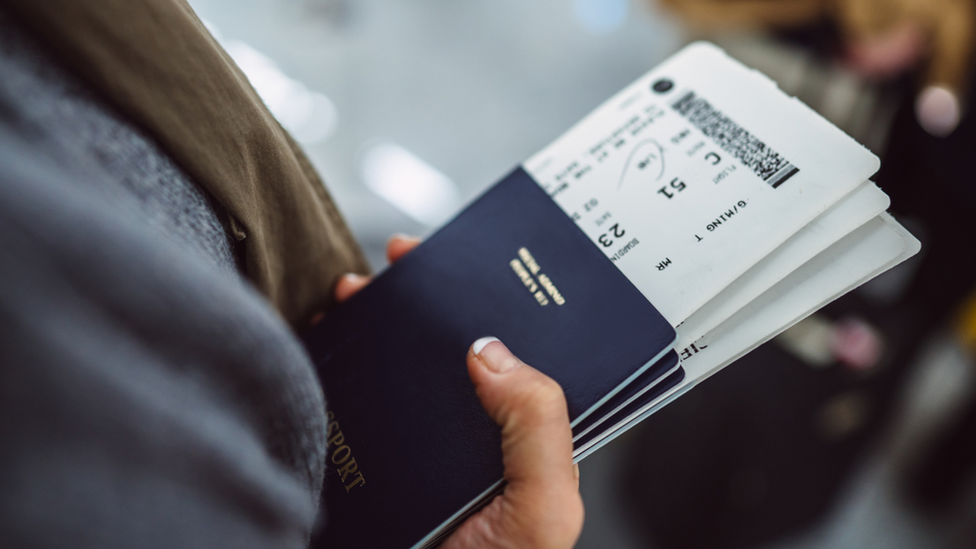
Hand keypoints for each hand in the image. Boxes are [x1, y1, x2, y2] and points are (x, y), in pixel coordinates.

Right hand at [334, 235, 583, 548]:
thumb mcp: (543, 509)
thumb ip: (538, 426)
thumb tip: (491, 350)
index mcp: (521, 440)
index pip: (518, 356)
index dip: (499, 303)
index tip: (472, 261)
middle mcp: (470, 436)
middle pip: (453, 349)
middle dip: (429, 297)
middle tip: (403, 259)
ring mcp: (416, 446)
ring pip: (400, 366)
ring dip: (379, 320)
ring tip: (358, 289)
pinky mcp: (368, 459)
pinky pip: (353, 399)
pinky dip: (336, 362)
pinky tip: (327, 335)